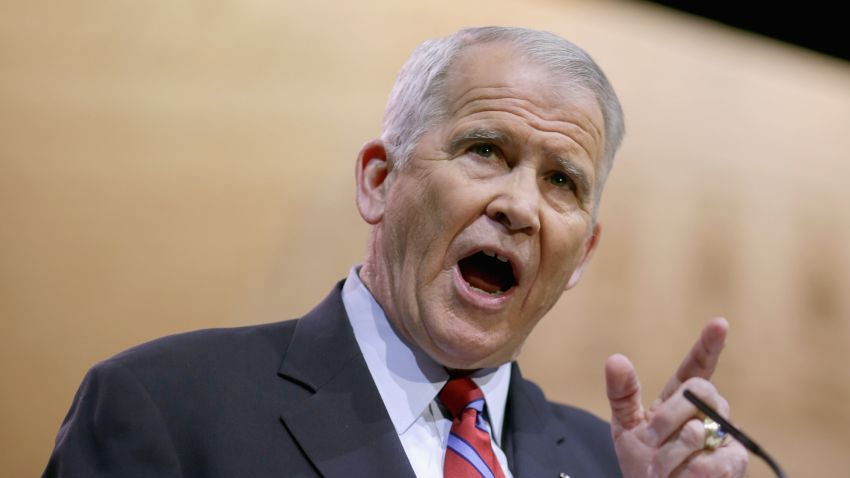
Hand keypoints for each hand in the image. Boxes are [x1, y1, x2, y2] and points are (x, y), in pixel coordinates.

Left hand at [605, 318, 748, 476]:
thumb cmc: (643, 461)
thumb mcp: (625, 426)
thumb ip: (622, 393)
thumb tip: (615, 358)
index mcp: (681, 396)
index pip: (698, 365)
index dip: (709, 344)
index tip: (719, 323)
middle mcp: (708, 410)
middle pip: (700, 391)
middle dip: (669, 417)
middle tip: (649, 440)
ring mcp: (725, 435)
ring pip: (699, 430)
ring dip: (670, 454)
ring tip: (660, 468)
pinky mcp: (734, 461)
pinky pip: (711, 461)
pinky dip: (685, 473)